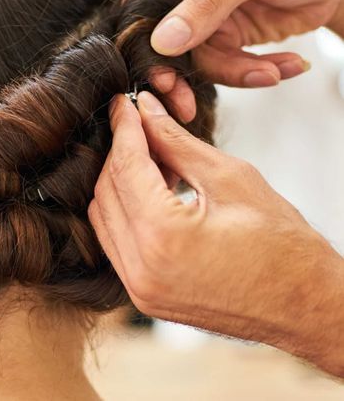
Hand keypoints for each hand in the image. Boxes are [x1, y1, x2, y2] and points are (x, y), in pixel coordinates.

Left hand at [89, 92, 343, 377]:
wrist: (305, 305)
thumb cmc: (283, 245)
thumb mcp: (230, 177)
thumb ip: (177, 142)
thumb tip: (146, 111)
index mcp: (164, 238)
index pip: (126, 166)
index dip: (124, 128)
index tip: (125, 105)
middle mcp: (141, 269)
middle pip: (107, 191)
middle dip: (121, 152)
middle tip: (140, 127)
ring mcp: (140, 288)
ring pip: (104, 217)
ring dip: (120, 181)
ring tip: (151, 159)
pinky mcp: (144, 296)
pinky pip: (115, 242)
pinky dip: (125, 210)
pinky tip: (149, 191)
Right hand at [132, 0, 343, 87]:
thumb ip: (208, 3)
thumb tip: (163, 41)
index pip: (143, 1)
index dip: (146, 41)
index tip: (162, 76)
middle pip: (161, 40)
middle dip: (182, 74)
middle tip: (186, 104)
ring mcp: (198, 15)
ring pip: (194, 61)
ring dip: (234, 72)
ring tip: (272, 72)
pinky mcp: (218, 38)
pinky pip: (222, 67)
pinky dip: (251, 73)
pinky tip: (285, 66)